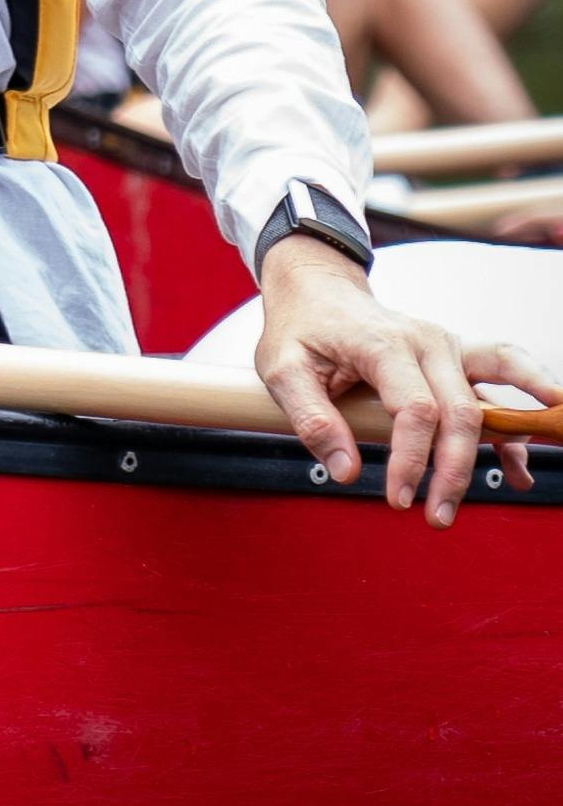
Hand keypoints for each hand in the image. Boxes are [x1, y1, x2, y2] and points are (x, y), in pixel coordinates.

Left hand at [254, 234, 562, 525]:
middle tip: (438, 517)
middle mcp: (425, 341)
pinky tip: (521, 460)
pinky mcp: (454, 356)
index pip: (414, 410)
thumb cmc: (300, 328)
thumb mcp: (282, 370)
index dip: (412, 460)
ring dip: (506, 439)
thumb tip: (347, 471)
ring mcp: (446, 346)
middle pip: (460, 411)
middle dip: (455, 470)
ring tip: (517, 482)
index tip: (397, 499)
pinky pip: (501, 375)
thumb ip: (311, 420)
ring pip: (491, 390)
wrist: (318, 288)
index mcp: (382, 343)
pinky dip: (522, 410)